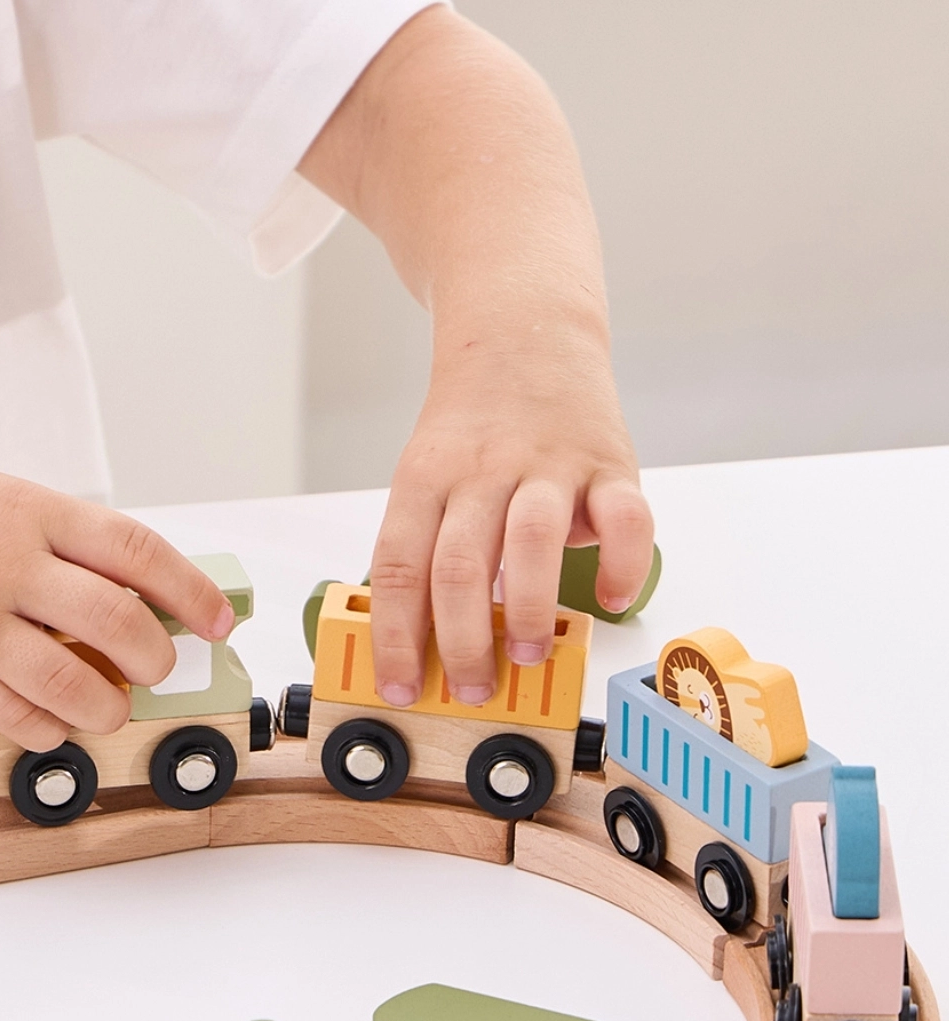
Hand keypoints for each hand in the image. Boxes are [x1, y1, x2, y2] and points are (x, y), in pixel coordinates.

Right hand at [0, 430, 235, 750]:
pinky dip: (47, 728)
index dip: (191, 594)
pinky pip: (11, 715)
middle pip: (118, 625)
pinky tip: (49, 721)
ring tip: (104, 706)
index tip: (218, 622)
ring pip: (70, 686)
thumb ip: (59, 544)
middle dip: (154, 660)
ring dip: (105, 708)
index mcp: (28, 512)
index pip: (136, 554)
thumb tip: (134, 601)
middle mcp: (3, 564)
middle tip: (153, 669)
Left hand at [368, 317, 651, 706]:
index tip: (398, 685)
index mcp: (425, 478)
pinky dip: (621, 564)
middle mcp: (483, 471)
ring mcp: (548, 465)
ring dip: (527, 607)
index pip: (398, 565)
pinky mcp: (608, 463)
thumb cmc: (473, 422)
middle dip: (462, 640)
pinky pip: (625, 517)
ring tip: (527, 653)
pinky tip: (611, 598)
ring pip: (532, 541)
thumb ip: (430, 542)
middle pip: (459, 563)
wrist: (524, 334)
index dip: (396, 634)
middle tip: (472, 686)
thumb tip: (426, 635)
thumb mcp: (428, 470)